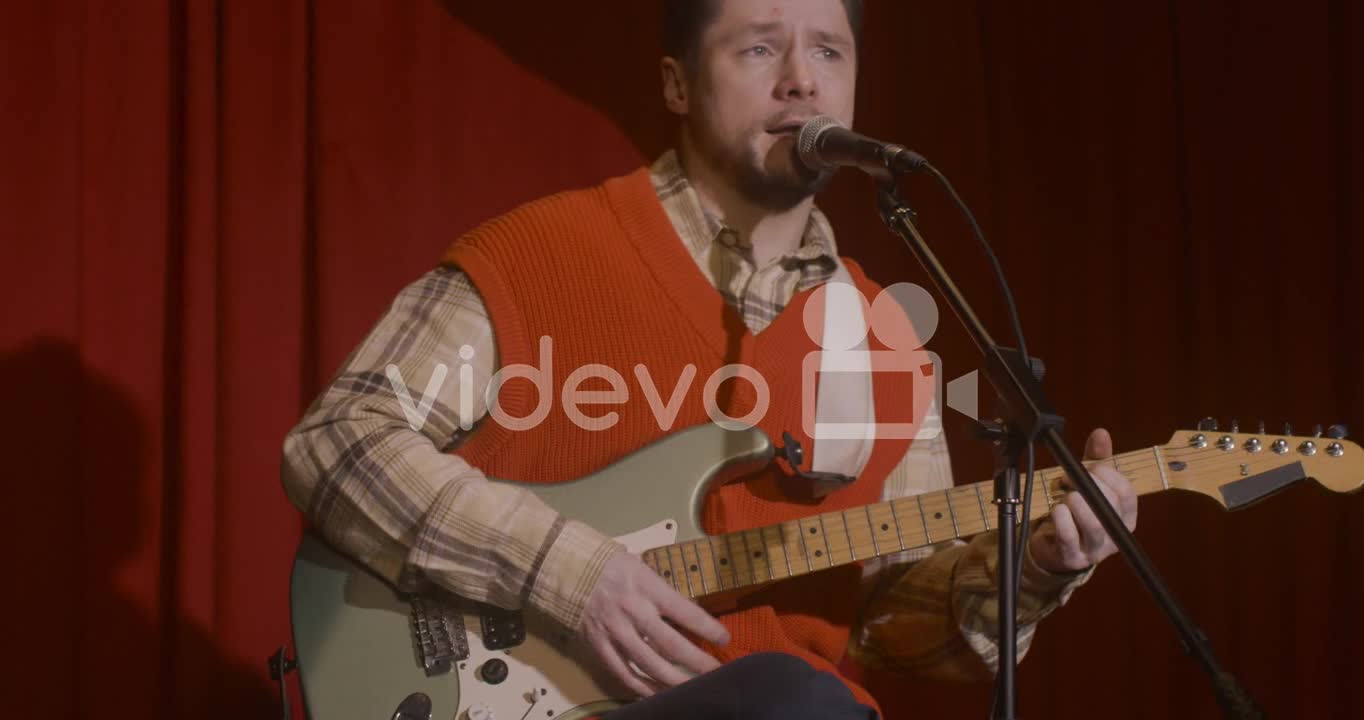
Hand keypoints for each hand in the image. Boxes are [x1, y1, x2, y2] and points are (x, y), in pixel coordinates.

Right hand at [580, 548, 729, 696]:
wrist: (568, 568)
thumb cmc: (611, 565)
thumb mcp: (642, 568)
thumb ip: (663, 592)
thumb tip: (688, 614)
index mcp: (647, 587)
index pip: (685, 611)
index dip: (708, 628)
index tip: (724, 639)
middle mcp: (632, 611)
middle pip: (670, 645)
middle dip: (697, 661)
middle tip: (716, 671)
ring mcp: (614, 631)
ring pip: (648, 665)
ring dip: (673, 680)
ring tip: (692, 687)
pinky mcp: (599, 645)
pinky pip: (622, 673)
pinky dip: (641, 687)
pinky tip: (657, 692)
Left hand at [1028, 428, 1137, 572]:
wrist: (1055, 548)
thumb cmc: (1076, 512)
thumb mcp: (1087, 483)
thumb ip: (1096, 459)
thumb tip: (1101, 433)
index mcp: (1124, 516)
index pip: (1127, 492)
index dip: (1106, 474)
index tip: (1086, 467)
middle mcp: (1114, 535)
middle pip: (1110, 506)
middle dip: (1087, 485)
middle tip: (1067, 479)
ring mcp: (1095, 550)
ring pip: (1093, 524)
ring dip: (1075, 503)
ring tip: (1063, 497)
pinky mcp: (1072, 558)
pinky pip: (1070, 538)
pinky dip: (1062, 520)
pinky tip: (1056, 510)